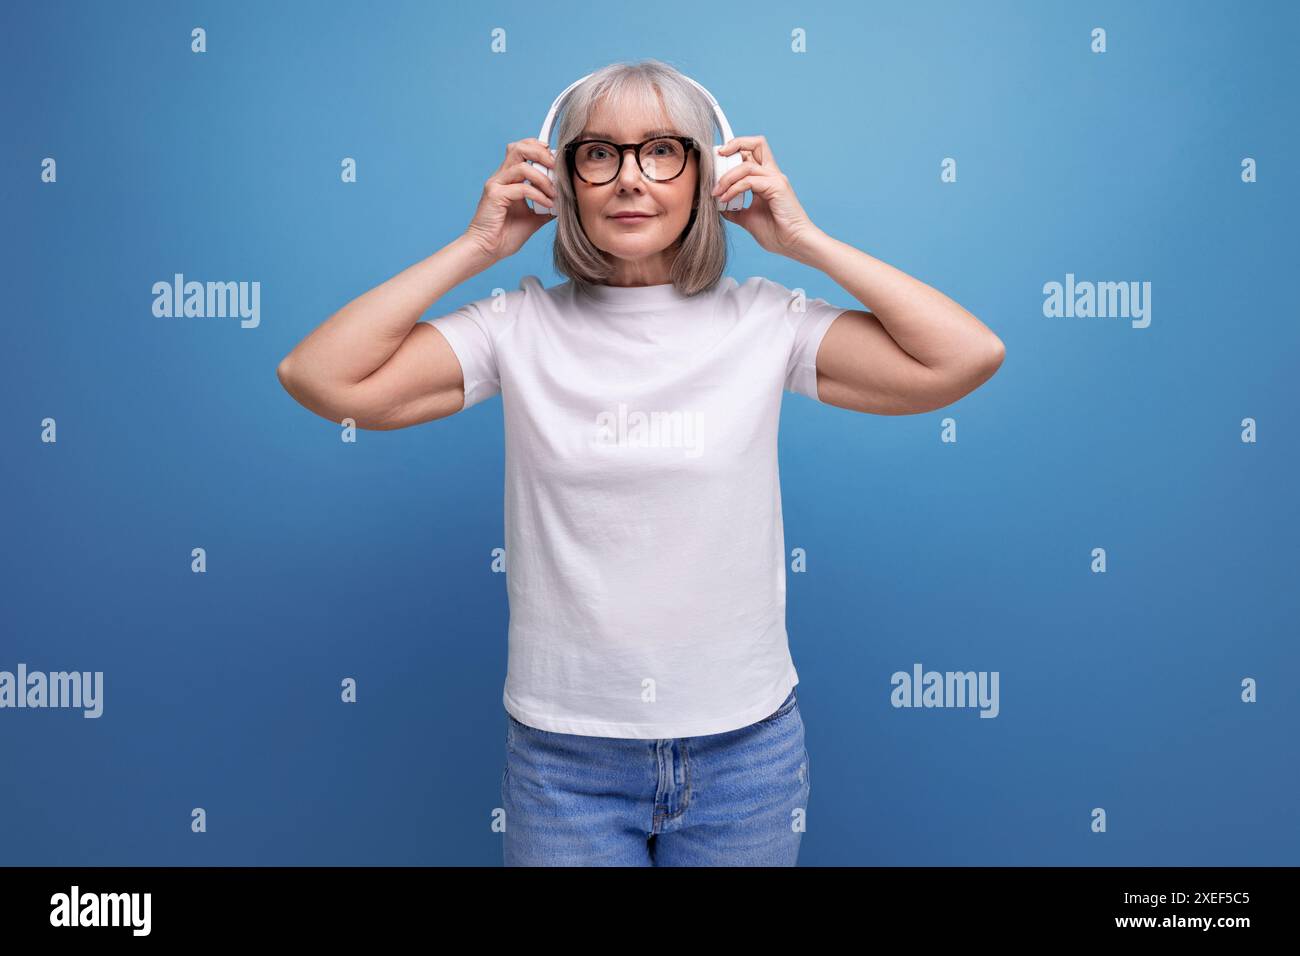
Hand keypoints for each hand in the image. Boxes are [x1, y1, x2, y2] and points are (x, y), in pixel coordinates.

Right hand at [462, 138, 556, 262]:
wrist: (487, 250)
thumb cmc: (505, 236)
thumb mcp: (533, 218)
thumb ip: (546, 206)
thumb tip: (565, 201)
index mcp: (508, 179)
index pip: (521, 149)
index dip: (538, 148)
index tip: (555, 161)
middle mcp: (501, 177)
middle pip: (519, 148)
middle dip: (541, 154)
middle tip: (556, 167)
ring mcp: (496, 184)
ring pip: (522, 166)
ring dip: (543, 178)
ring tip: (554, 193)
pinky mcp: (495, 195)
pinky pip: (522, 188)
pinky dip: (538, 195)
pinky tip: (547, 205)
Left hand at [714, 135, 821, 258]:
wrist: (793, 244)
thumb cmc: (776, 233)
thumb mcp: (747, 219)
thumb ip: (735, 210)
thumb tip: (720, 206)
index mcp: (767, 178)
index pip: (751, 153)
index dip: (733, 151)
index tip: (716, 163)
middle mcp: (772, 174)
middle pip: (755, 143)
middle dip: (733, 145)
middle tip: (716, 160)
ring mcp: (775, 179)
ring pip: (746, 164)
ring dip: (727, 177)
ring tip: (716, 192)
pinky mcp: (776, 187)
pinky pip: (749, 181)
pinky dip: (734, 189)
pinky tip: (725, 199)